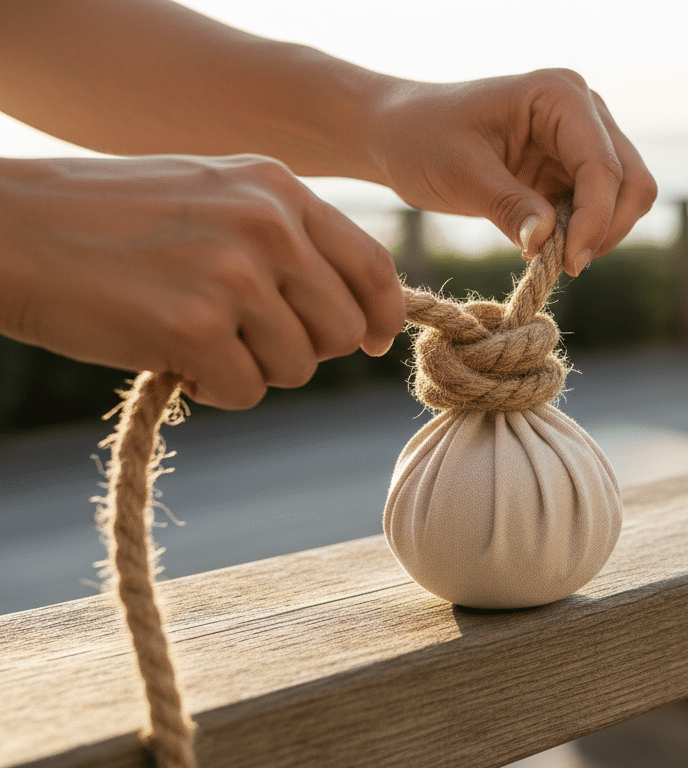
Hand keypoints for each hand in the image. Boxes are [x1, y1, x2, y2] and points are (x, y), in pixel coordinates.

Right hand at [0, 154, 403, 409]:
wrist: (8, 229)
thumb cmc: (107, 220)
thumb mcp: (213, 194)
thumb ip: (284, 235)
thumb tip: (357, 309)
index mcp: (279, 189)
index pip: (372, 265)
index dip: (382, 314)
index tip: (374, 340)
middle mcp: (269, 225)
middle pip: (344, 329)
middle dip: (305, 350)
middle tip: (247, 342)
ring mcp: (235, 275)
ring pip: (298, 367)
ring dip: (253, 370)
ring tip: (196, 339)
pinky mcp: (196, 328)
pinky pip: (248, 392)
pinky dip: (213, 389)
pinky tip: (172, 358)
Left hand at [367, 69, 657, 275]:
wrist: (400, 134)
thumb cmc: (421, 139)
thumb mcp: (460, 173)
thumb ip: (509, 206)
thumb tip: (549, 242)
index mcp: (559, 95)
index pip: (602, 166)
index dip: (595, 220)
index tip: (569, 264)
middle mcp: (584, 111)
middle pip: (632, 181)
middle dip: (605, 229)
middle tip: (564, 266)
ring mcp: (585, 139)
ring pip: (628, 198)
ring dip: (599, 234)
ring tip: (551, 256)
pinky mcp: (575, 168)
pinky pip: (603, 209)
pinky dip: (586, 234)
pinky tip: (547, 246)